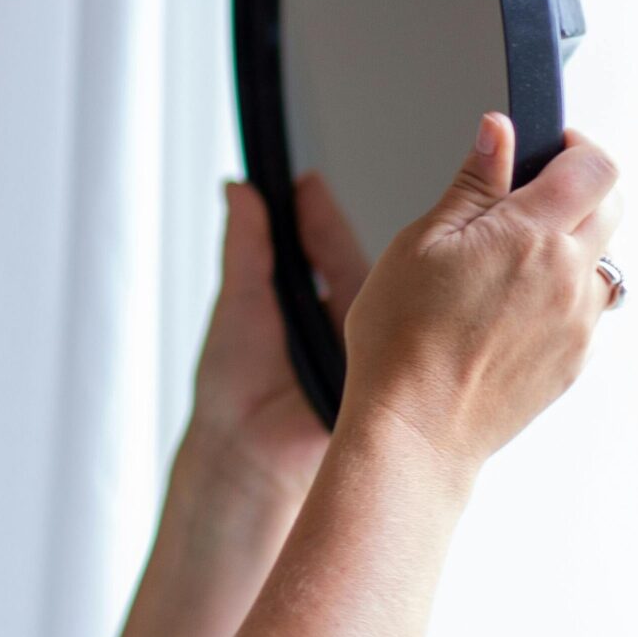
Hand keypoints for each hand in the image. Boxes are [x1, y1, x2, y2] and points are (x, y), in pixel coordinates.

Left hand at [188, 174, 373, 506]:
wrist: (245, 456)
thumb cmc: (233, 392)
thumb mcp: (240, 305)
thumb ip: (246, 246)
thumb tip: (239, 189)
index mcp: (309, 307)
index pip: (324, 249)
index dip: (318, 216)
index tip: (306, 181)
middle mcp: (342, 326)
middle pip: (360, 268)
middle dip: (343, 233)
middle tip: (319, 192)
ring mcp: (368, 353)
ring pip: (387, 302)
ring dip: (381, 269)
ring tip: (352, 229)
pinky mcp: (385, 381)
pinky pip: (401, 343)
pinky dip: (404, 318)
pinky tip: (402, 288)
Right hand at [341, 113, 622, 476]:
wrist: (416, 428)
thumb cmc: (403, 339)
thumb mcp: (422, 242)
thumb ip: (472, 183)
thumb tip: (500, 132)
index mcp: (533, 235)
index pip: (596, 166)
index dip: (576, 146)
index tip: (548, 149)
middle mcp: (570, 277)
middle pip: (611, 206)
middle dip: (578, 188)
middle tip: (525, 198)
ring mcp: (579, 322)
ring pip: (602, 261)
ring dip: (572, 245)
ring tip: (511, 262)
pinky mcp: (574, 360)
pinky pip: (587, 310)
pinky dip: (562, 295)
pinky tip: (509, 310)